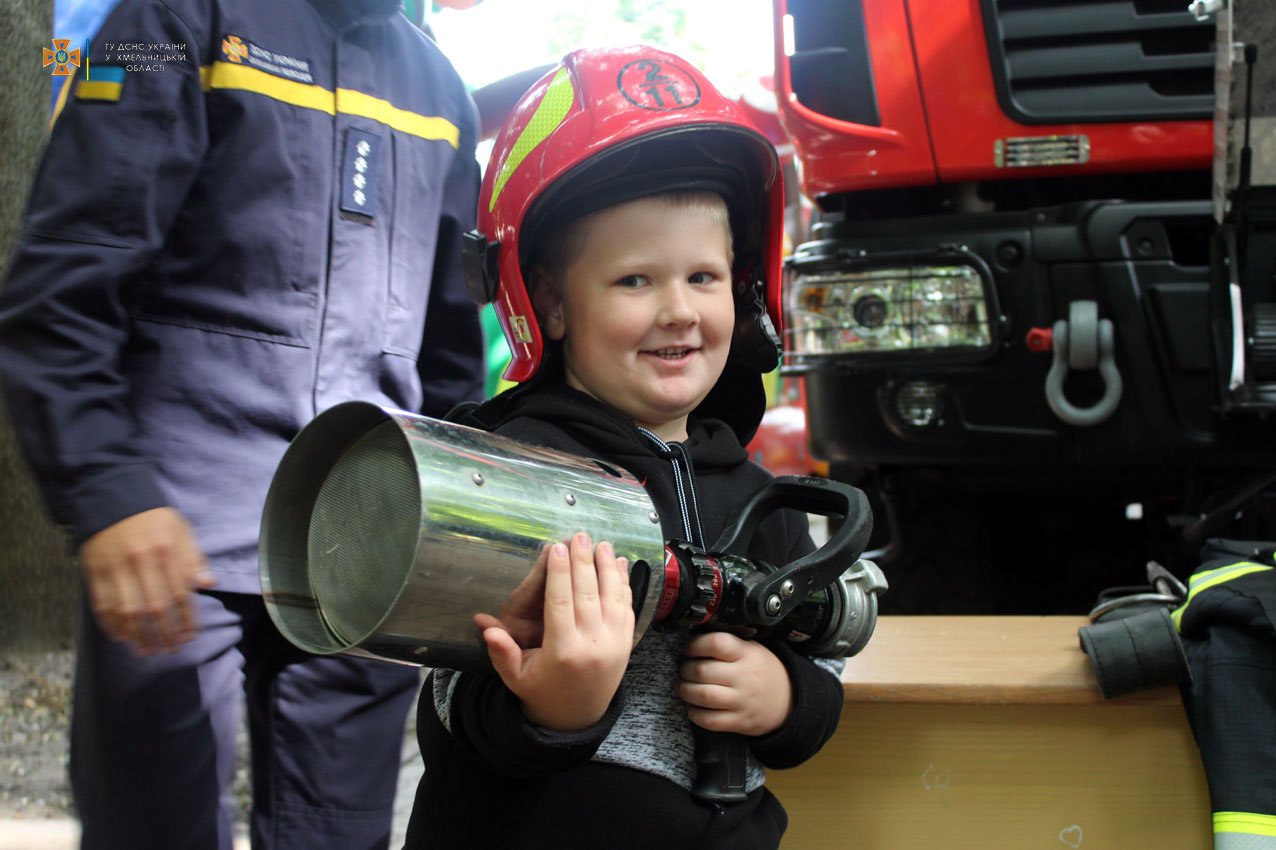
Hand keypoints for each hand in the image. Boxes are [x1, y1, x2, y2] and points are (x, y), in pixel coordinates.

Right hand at [78, 507, 215, 654]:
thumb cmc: (153, 517)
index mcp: (166, 552)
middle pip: (154, 608)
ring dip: (138, 636)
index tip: (190, 637)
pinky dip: (111, 624)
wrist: (112, 497)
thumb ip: (193, 558)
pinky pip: (102, 604)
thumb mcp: (180, 530)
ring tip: (147, 651)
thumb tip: (210, 583)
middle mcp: (141, 562)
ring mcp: (115, 568)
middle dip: (164, 634)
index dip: (185, 620)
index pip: (179, 594)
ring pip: (127, 611)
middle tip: (170, 650)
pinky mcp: (94, 571)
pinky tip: (122, 637)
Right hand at [475, 532, 633, 730]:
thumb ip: (501, 651)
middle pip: (587, 594)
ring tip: (601, 543)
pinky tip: (619, 564)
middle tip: (578, 535)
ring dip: (607, 567)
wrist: (577, 718)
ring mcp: (614, 644)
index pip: (561, 603)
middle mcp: (592, 646)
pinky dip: (624, 584)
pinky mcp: (626, 644)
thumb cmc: (542, 692)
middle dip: (583, 561)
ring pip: (612, 597)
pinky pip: (626, 608)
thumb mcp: (516, 677)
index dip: (559, 572)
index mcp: (563, 652)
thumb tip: (483, 624)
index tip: (556, 547)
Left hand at [678, 632, 792, 735]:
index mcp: (746, 654)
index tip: (689, 649)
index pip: (716, 643)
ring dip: (685, 691)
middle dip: (685, 670)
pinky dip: (694, 713)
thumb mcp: (752, 649)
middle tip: (684, 670)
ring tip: (683, 687)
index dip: (695, 645)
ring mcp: (741, 701)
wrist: (788, 700)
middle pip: (703, 671)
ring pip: (703, 695)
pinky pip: (709, 720)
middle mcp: (744, 677)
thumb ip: (727, 644)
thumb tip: (693, 641)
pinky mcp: (739, 721)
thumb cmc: (762, 671)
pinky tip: (693, 706)